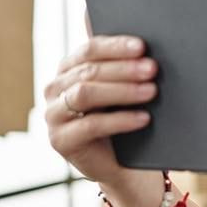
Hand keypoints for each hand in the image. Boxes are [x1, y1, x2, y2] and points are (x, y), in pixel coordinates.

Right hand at [44, 34, 157, 184]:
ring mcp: (54, 115)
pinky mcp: (60, 140)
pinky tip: (143, 118)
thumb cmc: (123, 117)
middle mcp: (55, 88)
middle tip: (152, 69)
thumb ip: (124, 65)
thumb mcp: (122, 89)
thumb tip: (144, 43)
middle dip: (124, 69)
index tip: (142, 46)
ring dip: (121, 91)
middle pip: (89, 71)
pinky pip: (90, 125)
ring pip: (85, 94)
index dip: (116, 46)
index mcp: (69, 68)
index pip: (90, 50)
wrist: (120, 163)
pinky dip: (120, 120)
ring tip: (151, 92)